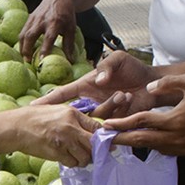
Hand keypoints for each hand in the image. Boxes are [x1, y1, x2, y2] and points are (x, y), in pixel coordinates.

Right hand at [0, 104, 100, 166]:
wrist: (17, 127)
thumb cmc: (35, 117)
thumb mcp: (57, 109)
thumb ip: (74, 117)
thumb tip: (90, 128)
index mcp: (73, 114)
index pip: (97, 127)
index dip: (103, 137)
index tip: (104, 143)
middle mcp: (71, 127)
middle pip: (95, 144)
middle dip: (97, 151)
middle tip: (94, 154)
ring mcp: (64, 141)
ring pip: (85, 157)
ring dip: (83, 159)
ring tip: (78, 157)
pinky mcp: (56, 153)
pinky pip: (72, 163)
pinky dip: (72, 163)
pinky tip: (67, 158)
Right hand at [19, 0, 78, 61]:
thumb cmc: (66, 16)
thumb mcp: (71, 28)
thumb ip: (69, 44)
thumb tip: (70, 61)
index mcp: (55, 23)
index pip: (48, 38)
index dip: (44, 49)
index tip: (41, 60)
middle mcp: (42, 20)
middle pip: (31, 35)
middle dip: (27, 49)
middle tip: (27, 61)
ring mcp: (34, 18)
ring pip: (24, 33)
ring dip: (22, 46)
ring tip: (23, 57)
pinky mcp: (29, 17)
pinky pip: (23, 30)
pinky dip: (21, 40)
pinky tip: (23, 48)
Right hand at [34, 51, 156, 110]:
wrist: (153, 83)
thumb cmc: (132, 68)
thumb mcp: (118, 58)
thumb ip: (107, 65)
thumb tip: (100, 80)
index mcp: (85, 86)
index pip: (62, 95)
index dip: (47, 101)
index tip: (31, 109)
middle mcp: (90, 102)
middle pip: (76, 113)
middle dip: (77, 115)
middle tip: (77, 116)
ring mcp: (102, 114)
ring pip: (95, 120)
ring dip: (110, 108)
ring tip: (124, 94)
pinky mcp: (115, 122)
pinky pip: (112, 125)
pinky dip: (120, 116)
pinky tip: (129, 102)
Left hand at [101, 72, 184, 154]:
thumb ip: (169, 83)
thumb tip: (148, 88)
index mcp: (176, 120)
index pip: (142, 122)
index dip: (122, 123)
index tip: (106, 124)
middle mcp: (177, 137)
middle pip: (141, 140)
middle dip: (120, 139)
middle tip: (102, 138)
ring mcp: (182, 147)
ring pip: (151, 147)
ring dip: (134, 143)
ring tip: (118, 138)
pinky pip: (163, 149)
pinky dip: (150, 144)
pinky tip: (142, 139)